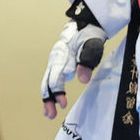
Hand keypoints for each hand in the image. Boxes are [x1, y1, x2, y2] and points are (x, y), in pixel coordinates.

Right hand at [41, 0, 106, 118]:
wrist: (86, 23)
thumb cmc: (90, 35)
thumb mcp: (92, 45)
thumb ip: (87, 61)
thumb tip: (82, 80)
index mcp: (61, 55)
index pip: (56, 77)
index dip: (57, 91)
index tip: (63, 104)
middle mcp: (55, 59)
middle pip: (47, 81)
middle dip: (48, 99)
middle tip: (50, 115)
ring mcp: (57, 62)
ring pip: (48, 82)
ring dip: (48, 98)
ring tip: (49, 114)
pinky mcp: (60, 65)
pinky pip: (52, 80)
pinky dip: (51, 92)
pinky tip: (53, 102)